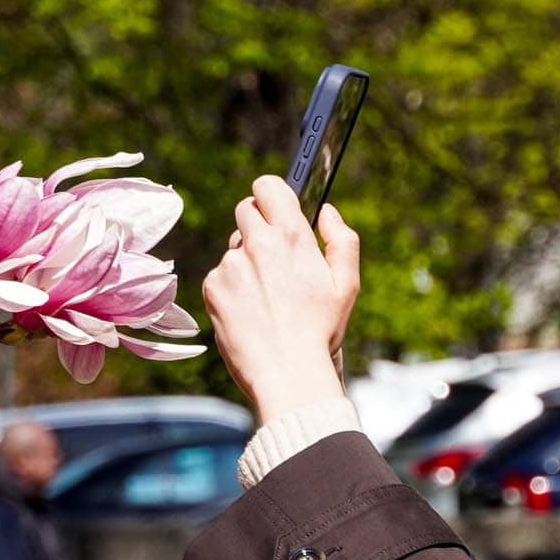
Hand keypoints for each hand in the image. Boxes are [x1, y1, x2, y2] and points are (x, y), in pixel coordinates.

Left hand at [204, 175, 357, 423]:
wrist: (286, 372)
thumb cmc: (320, 331)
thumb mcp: (346, 285)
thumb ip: (342, 240)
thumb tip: (326, 212)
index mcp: (291, 237)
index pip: (268, 187)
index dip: (271, 194)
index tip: (275, 207)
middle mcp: (256, 244)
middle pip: (245, 210)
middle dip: (257, 226)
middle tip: (272, 258)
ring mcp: (230, 265)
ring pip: (234, 248)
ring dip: (246, 262)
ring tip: (265, 299)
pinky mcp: (212, 287)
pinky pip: (219, 276)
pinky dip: (231, 289)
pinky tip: (249, 312)